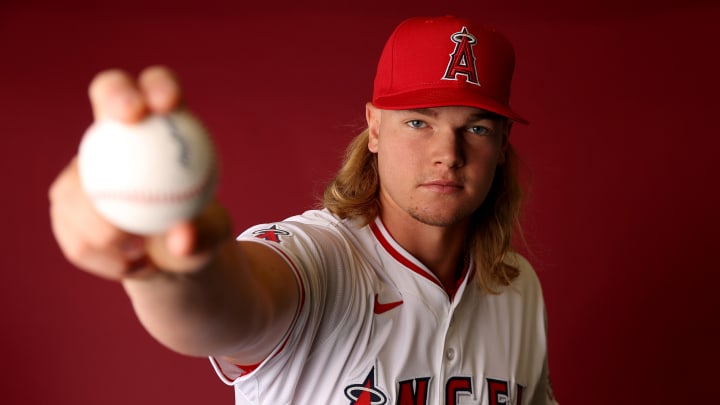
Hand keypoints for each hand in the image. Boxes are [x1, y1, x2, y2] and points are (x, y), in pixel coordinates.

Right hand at [49, 67, 231, 279]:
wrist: (172, 261)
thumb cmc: (199, 236)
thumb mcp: (212, 238)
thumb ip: (203, 235)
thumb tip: (182, 238)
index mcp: (161, 131)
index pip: (157, 91)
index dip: (157, 86)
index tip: (167, 105)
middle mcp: (118, 136)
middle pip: (108, 94)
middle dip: (117, 94)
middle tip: (131, 119)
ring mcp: (86, 166)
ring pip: (83, 174)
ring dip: (104, 220)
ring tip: (139, 251)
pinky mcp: (67, 203)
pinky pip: (74, 229)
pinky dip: (103, 254)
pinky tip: (131, 266)